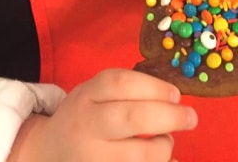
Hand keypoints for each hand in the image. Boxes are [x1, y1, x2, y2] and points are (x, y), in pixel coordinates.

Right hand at [8, 68, 197, 160]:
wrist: (46, 154)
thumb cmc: (81, 118)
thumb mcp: (92, 94)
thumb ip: (124, 89)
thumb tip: (173, 95)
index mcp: (86, 95)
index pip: (120, 83)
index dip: (154, 86)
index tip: (176, 94)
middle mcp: (86, 126)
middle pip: (133, 117)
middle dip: (170, 116)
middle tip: (191, 117)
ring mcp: (91, 158)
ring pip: (140, 154)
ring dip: (164, 146)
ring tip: (166, 140)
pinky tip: (165, 160)